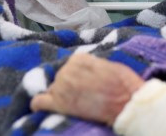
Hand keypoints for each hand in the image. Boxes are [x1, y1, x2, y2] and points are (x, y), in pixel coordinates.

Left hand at [30, 53, 145, 124]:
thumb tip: (86, 70)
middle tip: (83, 96)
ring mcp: (61, 87)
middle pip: (61, 78)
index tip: (85, 83)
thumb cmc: (123, 84)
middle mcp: (67, 70)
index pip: (70, 66)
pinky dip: (39, 105)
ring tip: (75, 104)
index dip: (77, 76)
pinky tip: (44, 107)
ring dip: (61, 96)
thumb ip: (91, 64)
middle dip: (69, 86)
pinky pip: (39, 102)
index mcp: (78, 58)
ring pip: (53, 90)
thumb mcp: (109, 64)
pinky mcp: (59, 104)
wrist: (127, 103)